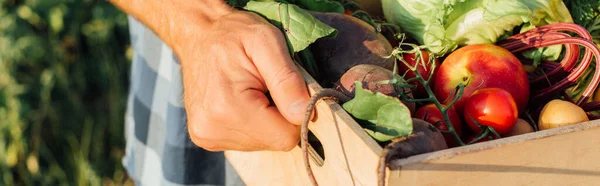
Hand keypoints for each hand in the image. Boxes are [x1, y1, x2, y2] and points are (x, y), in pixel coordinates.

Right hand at [176, 10, 310, 151]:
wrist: (198, 33)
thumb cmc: (234, 33)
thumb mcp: (267, 41)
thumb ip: (287, 79)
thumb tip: (304, 113)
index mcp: (228, 108)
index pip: (285, 137)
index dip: (294, 113)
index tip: (283, 87)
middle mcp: (212, 130)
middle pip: (273, 142)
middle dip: (279, 115)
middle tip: (265, 85)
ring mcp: (206, 136)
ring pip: (261, 143)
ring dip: (265, 119)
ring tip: (251, 90)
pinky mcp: (206, 138)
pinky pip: (246, 141)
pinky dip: (251, 123)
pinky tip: (240, 100)